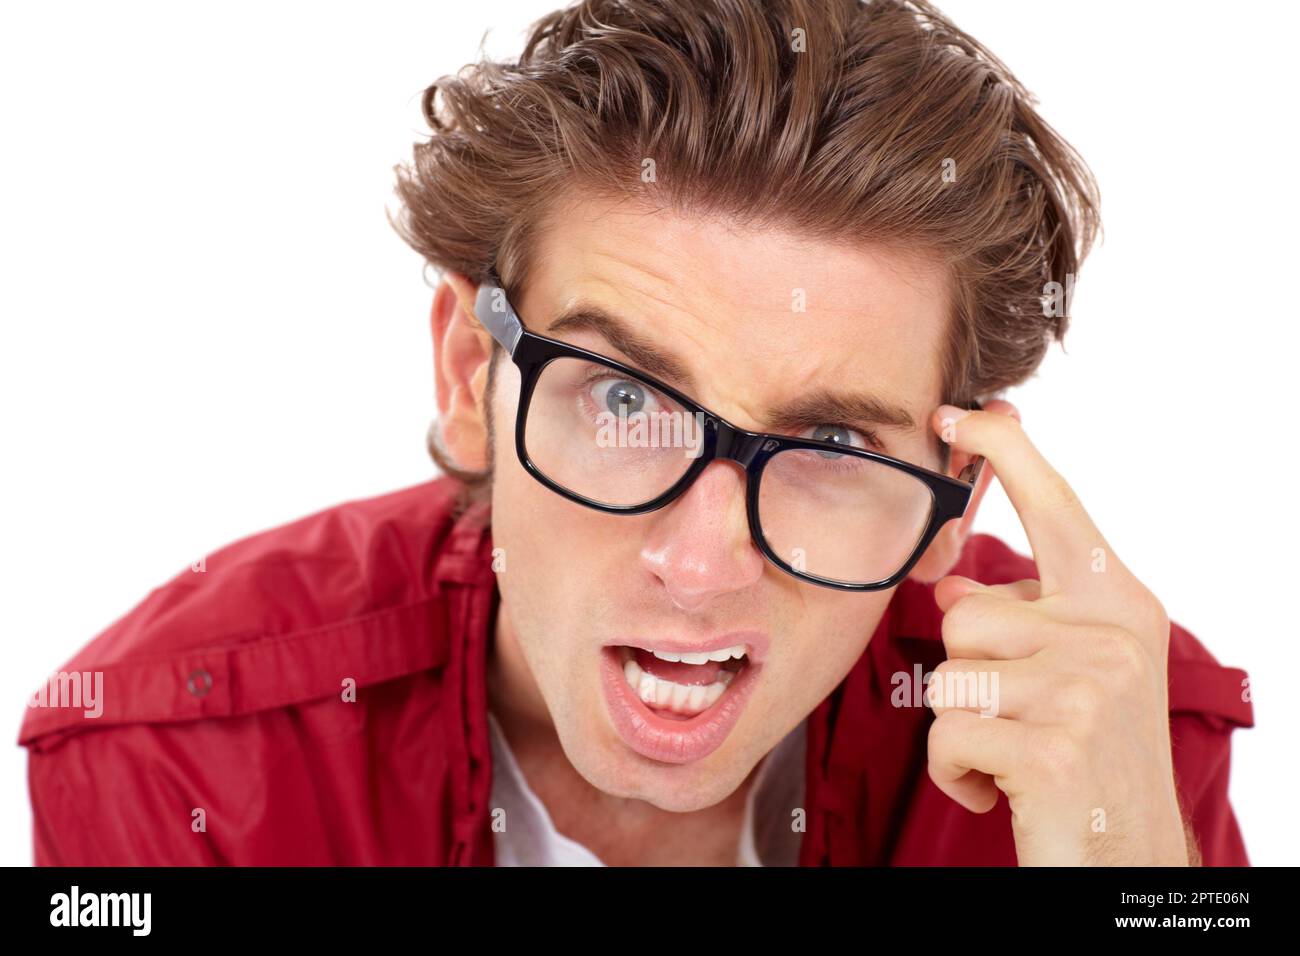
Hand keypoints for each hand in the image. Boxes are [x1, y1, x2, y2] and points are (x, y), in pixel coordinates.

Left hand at [924, 402, 1189, 865]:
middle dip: (969, 674)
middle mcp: (1113, 633)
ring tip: (1015, 758)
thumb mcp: (1069, 675)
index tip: (964, 411)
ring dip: (960, 729)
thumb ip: (1021, 621)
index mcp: (1120, 604)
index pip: (1056, 506)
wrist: (1126, 863)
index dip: (1007, 452)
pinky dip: (955, 773)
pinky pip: (945, 734)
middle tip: (1023, 722)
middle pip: (965, 613)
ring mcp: (1088, 686)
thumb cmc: (1090, 763)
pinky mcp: (1054, 744)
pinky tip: (1002, 793)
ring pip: (947, 674)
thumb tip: (949, 586)